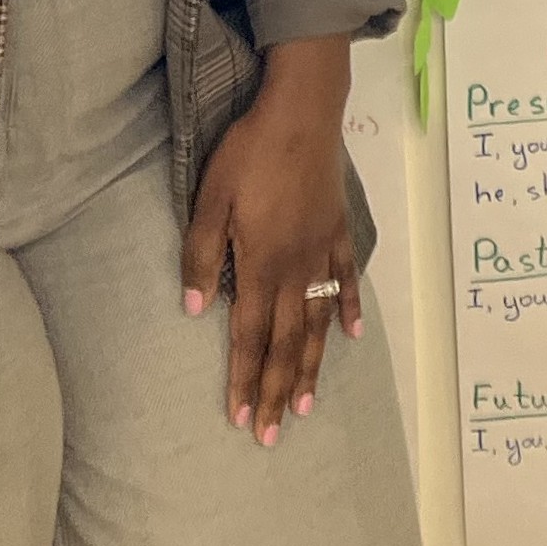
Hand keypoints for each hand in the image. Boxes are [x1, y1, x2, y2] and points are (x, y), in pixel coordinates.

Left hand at [183, 32, 361, 446]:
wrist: (302, 110)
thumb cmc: (248, 153)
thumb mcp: (210, 200)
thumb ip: (202, 255)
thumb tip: (195, 309)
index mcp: (261, 264)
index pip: (251, 335)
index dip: (245, 379)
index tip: (241, 418)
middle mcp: (296, 267)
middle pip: (287, 341)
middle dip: (279, 390)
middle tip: (275, 434)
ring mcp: (322, 250)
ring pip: (317, 321)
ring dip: (313, 366)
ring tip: (309, 405)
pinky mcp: (339, 230)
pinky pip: (345, 278)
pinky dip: (347, 308)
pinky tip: (351, 334)